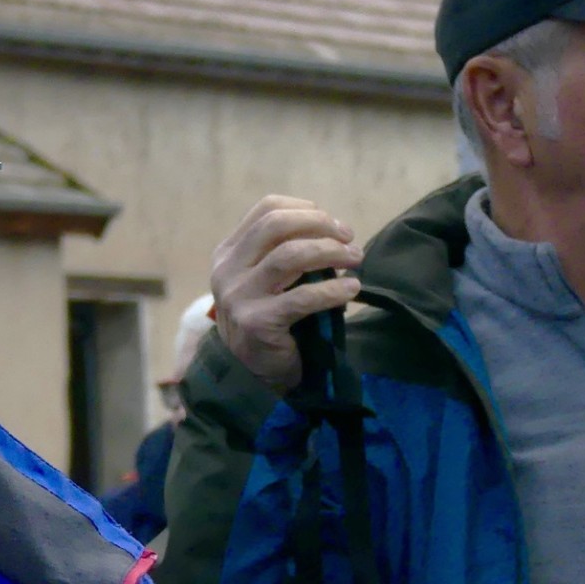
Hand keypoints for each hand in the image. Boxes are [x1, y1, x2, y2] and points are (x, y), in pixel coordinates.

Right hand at [209, 196, 362, 393]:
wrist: (252, 374)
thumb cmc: (269, 320)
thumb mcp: (266, 279)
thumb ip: (284, 251)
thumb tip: (333, 228)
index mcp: (229, 252)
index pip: (266, 209)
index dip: (305, 209)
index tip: (333, 223)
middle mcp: (228, 270)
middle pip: (277, 225)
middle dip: (321, 225)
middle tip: (349, 238)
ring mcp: (238, 296)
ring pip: (291, 255)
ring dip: (332, 252)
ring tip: (356, 259)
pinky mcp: (257, 322)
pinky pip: (303, 297)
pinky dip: (334, 289)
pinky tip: (352, 289)